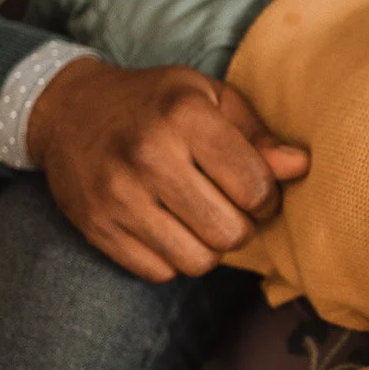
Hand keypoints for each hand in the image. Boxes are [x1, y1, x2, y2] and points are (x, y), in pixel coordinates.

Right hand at [28, 57, 308, 281]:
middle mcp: (147, 155)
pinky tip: (165, 225)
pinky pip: (160, 272)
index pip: (254, 188)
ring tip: (199, 218)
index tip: (253, 187)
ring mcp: (116, 195)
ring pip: (197, 261)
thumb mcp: (209, 98)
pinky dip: (172, 257)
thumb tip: (299, 166)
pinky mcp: (96, 227)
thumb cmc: (155, 103)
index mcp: (183, 115)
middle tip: (228, 206)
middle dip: (240, 226)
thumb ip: (257, 135)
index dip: (266, 196)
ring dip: (208, 246)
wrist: (69, 111)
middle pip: (230, 232)